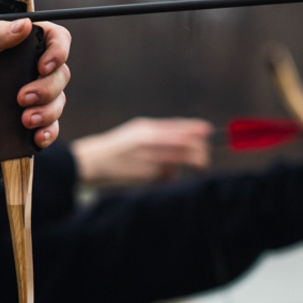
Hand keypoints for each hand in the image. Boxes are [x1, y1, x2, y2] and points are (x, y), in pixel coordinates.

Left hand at [0, 19, 70, 148]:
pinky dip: (48, 133)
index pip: (59, 39)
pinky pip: (52, 126)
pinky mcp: (35, 117)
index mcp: (29, 44)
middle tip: (22, 98)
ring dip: (46, 113)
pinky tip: (38, 137)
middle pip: (61, 75)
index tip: (42, 67)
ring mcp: (39, 94)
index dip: (58, 52)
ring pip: (58, 102)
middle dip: (45, 89)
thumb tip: (24, 25)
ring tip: (25, 120)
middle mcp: (38, 68)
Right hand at [70, 117, 212, 185]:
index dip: (195, 129)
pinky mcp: (144, 174)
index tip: (209, 131)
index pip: (177, 127)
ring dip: (193, 164)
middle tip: (205, 159)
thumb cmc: (118, 147)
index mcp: (146, 129)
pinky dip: (171, 175)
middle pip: (184, 144)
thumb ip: (160, 134)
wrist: (92, 162)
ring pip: (180, 160)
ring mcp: (146, 158)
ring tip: (198, 168)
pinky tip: (165, 175)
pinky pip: (167, 175)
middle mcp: (148, 141)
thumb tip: (188, 137)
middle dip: (200, 151)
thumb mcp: (136, 133)